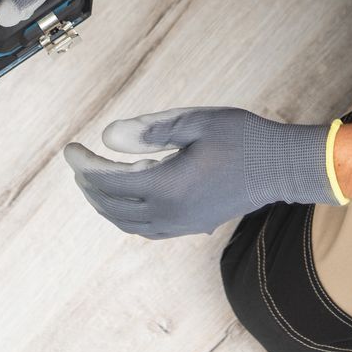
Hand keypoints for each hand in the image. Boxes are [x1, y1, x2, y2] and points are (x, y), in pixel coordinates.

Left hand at [64, 107, 335, 238]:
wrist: (281, 167)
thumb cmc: (242, 137)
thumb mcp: (195, 122)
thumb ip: (150, 131)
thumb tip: (107, 137)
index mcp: (167, 186)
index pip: (108, 181)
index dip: (83, 166)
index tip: (70, 149)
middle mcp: (170, 213)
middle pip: (111, 207)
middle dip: (88, 185)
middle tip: (78, 163)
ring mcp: (182, 225)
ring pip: (127, 223)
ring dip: (105, 204)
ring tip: (94, 181)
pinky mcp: (192, 226)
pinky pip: (146, 229)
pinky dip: (126, 215)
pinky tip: (127, 198)